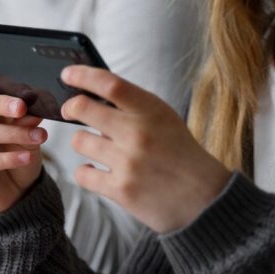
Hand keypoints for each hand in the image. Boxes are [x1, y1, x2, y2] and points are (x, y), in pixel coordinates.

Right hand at [0, 41, 45, 213]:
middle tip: (22, 106)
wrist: (17, 193)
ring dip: (14, 133)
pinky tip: (26, 157)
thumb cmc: (19, 154)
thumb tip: (29, 106)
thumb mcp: (26, 131)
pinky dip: (9, 157)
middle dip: (0, 102)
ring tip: (39, 137)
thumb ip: (23, 117)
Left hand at [60, 66, 231, 233]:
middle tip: (69, 111)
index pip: (109, 83)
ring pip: (80, 141)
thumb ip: (133, 106)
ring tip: (100, 149)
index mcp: (151, 111)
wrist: (206, 199)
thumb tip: (92, 94)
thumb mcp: (164, 118)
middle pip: (82, 108)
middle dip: (70, 108)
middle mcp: (137, 134)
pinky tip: (96, 171)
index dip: (82, 75)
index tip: (67, 74)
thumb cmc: (181, 153)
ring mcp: (128, 163)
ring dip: (84, 143)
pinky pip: (82, 174)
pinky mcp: (121, 190)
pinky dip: (85, 172)